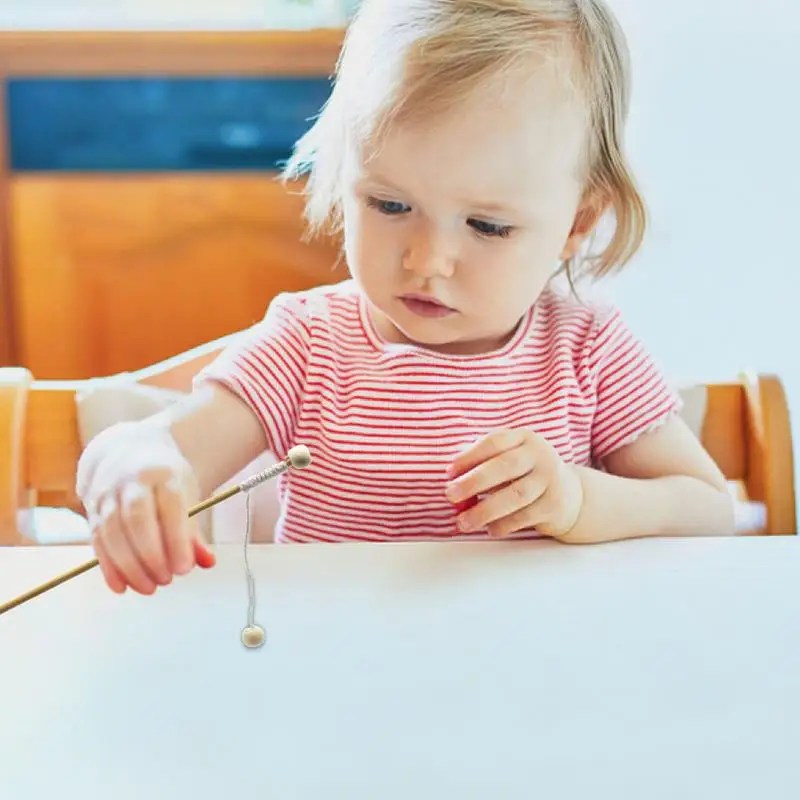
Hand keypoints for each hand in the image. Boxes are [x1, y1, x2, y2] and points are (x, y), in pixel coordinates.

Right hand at [76, 422, 215, 595]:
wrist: (124, 450)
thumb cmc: (163, 478)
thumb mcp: (185, 492)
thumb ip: (194, 530)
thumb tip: (208, 562)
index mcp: (162, 473)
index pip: (169, 508)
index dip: (176, 541)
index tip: (185, 568)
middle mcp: (130, 481)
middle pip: (136, 520)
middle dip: (151, 556)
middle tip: (167, 580)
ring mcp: (106, 494)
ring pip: (111, 533)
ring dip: (129, 567)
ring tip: (149, 587)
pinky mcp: (90, 509)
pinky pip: (96, 542)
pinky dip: (108, 568)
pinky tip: (122, 586)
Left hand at [445, 428, 582, 537]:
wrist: (568, 493)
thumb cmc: (525, 473)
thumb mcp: (509, 459)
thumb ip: (482, 464)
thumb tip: (452, 478)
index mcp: (523, 438)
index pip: (494, 442)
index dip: (469, 456)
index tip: (449, 472)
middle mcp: (539, 455)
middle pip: (505, 466)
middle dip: (474, 482)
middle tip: (450, 495)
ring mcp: (549, 479)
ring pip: (515, 495)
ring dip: (485, 510)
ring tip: (464, 521)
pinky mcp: (554, 504)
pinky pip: (525, 516)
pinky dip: (504, 525)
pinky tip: (489, 529)